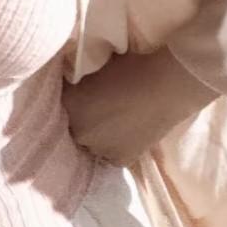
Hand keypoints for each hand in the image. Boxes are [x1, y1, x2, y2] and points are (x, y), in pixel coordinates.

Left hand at [62, 47, 218, 165]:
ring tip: (115, 121)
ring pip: (91, 143)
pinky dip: (116, 146)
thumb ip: (81, 80)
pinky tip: (127, 132)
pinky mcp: (119, 160)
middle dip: (82, 118)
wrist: (166, 86)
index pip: (60, 104)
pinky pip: (110, 155)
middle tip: (100, 108)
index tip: (82, 94)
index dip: (72, 98)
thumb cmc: (131, 67)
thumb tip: (74, 82)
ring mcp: (98, 148)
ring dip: (98, 135)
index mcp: (69, 104)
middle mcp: (78, 130)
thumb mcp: (97, 66)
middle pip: (74, 126)